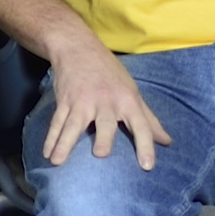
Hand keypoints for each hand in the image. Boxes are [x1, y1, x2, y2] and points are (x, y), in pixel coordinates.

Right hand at [37, 53, 167, 170]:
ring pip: (73, 124)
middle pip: (105, 123)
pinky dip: (51, 138)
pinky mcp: (64, 101)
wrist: (78, 48)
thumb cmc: (110, 73)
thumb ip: (149, 120)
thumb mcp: (133, 92)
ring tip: (57, 161)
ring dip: (64, 143)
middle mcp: (106, 102)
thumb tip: (167, 142)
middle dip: (103, 138)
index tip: (147, 166)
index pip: (141, 125)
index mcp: (128, 101)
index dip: (146, 145)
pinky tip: (47, 153)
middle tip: (100, 154)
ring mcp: (82, 101)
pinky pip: (57, 122)